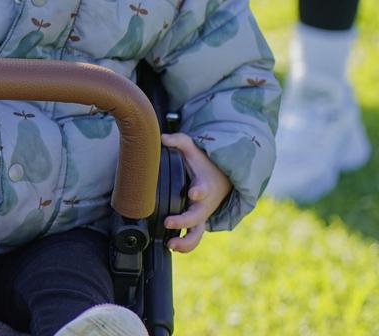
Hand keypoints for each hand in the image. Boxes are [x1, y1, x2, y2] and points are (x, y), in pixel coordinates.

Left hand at [161, 132, 233, 252]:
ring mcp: (202, 215)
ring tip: (170, 244)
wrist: (222, 178)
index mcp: (205, 186)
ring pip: (197, 234)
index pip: (204, 189)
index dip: (199, 192)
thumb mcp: (194, 150)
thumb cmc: (204, 164)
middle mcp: (204, 204)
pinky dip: (185, 245)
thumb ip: (179, 141)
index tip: (193, 193)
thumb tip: (162, 137)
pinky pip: (193, 237)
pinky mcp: (197, 223)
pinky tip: (170, 246)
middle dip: (184, 221)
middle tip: (169, 222)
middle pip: (198, 217)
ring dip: (186, 242)